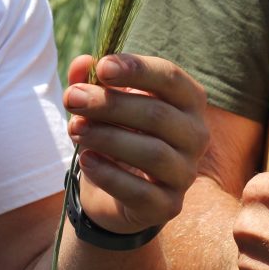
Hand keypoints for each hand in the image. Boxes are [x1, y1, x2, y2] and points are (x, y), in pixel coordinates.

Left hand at [63, 54, 208, 234]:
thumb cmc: (115, 135)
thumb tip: (81, 63)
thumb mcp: (99, 105)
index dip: (136, 69)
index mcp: (188, 101)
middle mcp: (196, 135)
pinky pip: (140, 191)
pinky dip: (109, 175)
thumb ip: (90, 82)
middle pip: (157, 114)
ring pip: (152, 152)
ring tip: (74, 129)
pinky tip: (86, 160)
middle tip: (72, 99)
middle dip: (110, 104)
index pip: (170, 77)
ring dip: (107, 138)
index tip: (102, 67)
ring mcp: (186, 173)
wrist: (113, 194)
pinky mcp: (169, 206)